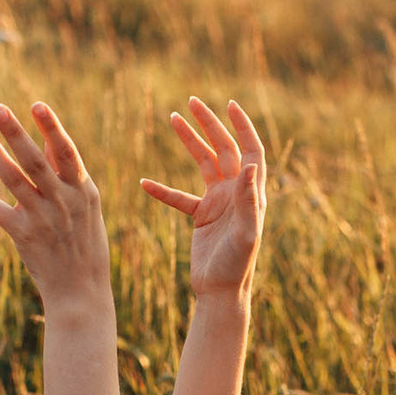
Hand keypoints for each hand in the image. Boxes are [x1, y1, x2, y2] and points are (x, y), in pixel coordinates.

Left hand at [0, 102, 112, 313]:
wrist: (80, 291)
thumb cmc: (85, 243)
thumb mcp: (87, 206)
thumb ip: (67, 173)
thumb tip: (47, 140)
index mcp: (83, 191)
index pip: (66, 152)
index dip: (52, 128)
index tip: (36, 105)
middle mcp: (62, 201)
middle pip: (35, 161)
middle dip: (16, 133)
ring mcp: (41, 218)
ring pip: (12, 179)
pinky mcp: (22, 235)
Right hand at [140, 98, 265, 296]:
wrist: (221, 292)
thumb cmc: (237, 265)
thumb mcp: (245, 232)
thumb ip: (248, 200)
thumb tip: (251, 165)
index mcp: (251, 192)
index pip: (250, 150)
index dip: (242, 126)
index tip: (228, 104)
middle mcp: (237, 193)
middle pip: (225, 148)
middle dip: (210, 125)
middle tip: (192, 102)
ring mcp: (219, 203)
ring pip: (204, 164)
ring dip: (190, 142)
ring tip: (172, 118)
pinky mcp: (203, 216)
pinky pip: (180, 197)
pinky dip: (163, 190)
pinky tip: (144, 183)